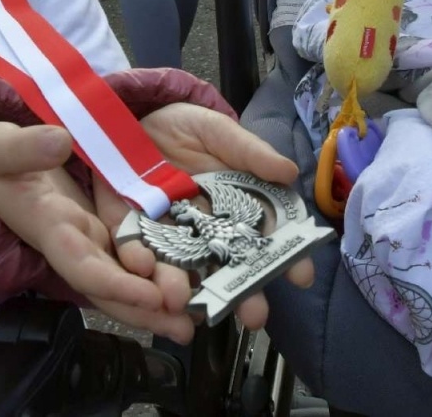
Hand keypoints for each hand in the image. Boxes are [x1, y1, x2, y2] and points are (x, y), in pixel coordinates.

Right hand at [0, 123, 192, 341]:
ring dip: (158, 301)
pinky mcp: (104, 227)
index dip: (116, 286)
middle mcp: (74, 242)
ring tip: (195, 316)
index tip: (152, 296)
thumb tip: (58, 141)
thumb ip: (25, 147)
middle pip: (111, 287)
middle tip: (188, 325)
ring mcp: (91, 237)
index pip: (83, 267)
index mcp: (50, 228)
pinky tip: (187, 280)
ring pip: (126, 278)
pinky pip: (132, 257)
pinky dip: (157, 272)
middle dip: (146, 310)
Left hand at [93, 104, 314, 335]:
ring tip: (189, 304)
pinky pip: (133, 248)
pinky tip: (143, 271)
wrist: (135, 116)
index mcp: (234, 211)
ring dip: (184, 287)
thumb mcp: (221, 133)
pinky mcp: (130, 228)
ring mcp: (167, 234)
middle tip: (256, 315)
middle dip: (240, 292)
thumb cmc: (188, 128)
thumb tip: (290, 172)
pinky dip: (137, 261)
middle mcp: (204, 231)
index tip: (301, 275)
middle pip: (226, 266)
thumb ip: (251, 152)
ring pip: (180, 267)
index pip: (265, 238)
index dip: (286, 257)